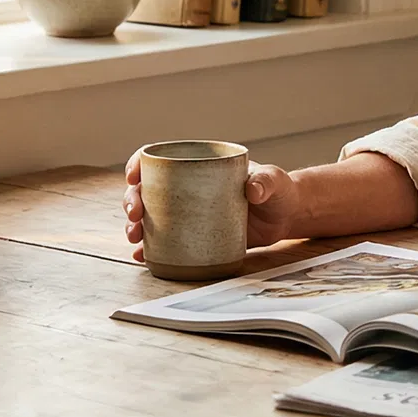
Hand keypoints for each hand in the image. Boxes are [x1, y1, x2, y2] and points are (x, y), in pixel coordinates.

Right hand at [122, 150, 307, 261]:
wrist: (285, 217)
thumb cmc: (277, 190)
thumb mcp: (273, 181)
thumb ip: (266, 182)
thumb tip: (253, 190)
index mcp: (199, 165)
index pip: (160, 159)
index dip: (139, 164)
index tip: (134, 176)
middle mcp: (186, 188)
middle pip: (147, 190)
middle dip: (132, 200)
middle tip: (136, 214)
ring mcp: (188, 214)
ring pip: (150, 217)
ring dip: (135, 226)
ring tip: (135, 238)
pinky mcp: (194, 237)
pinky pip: (165, 242)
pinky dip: (150, 250)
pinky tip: (143, 257)